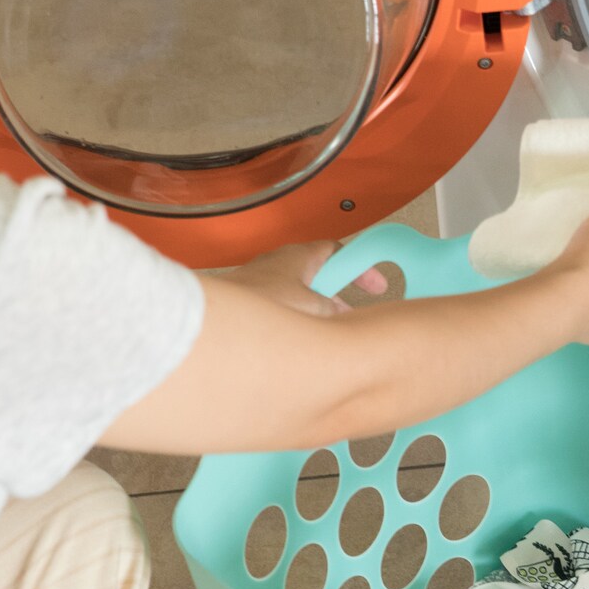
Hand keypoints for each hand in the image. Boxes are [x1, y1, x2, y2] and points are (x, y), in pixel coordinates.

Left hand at [212, 240, 387, 317]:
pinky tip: (300, 337)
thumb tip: (342, 316)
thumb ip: (332, 310)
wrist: (212, 320)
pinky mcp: (251, 302)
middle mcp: (279, 264)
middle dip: (338, 292)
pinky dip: (298, 318)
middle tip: (354, 309)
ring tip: (327, 329)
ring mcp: (263, 282)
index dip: (360, 266)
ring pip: (301, 292)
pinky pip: (284, 306)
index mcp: (298, 256)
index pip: (337, 250)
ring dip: (317, 309)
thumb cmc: (256, 305)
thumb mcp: (311, 308)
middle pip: (320, 273)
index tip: (376, 283)